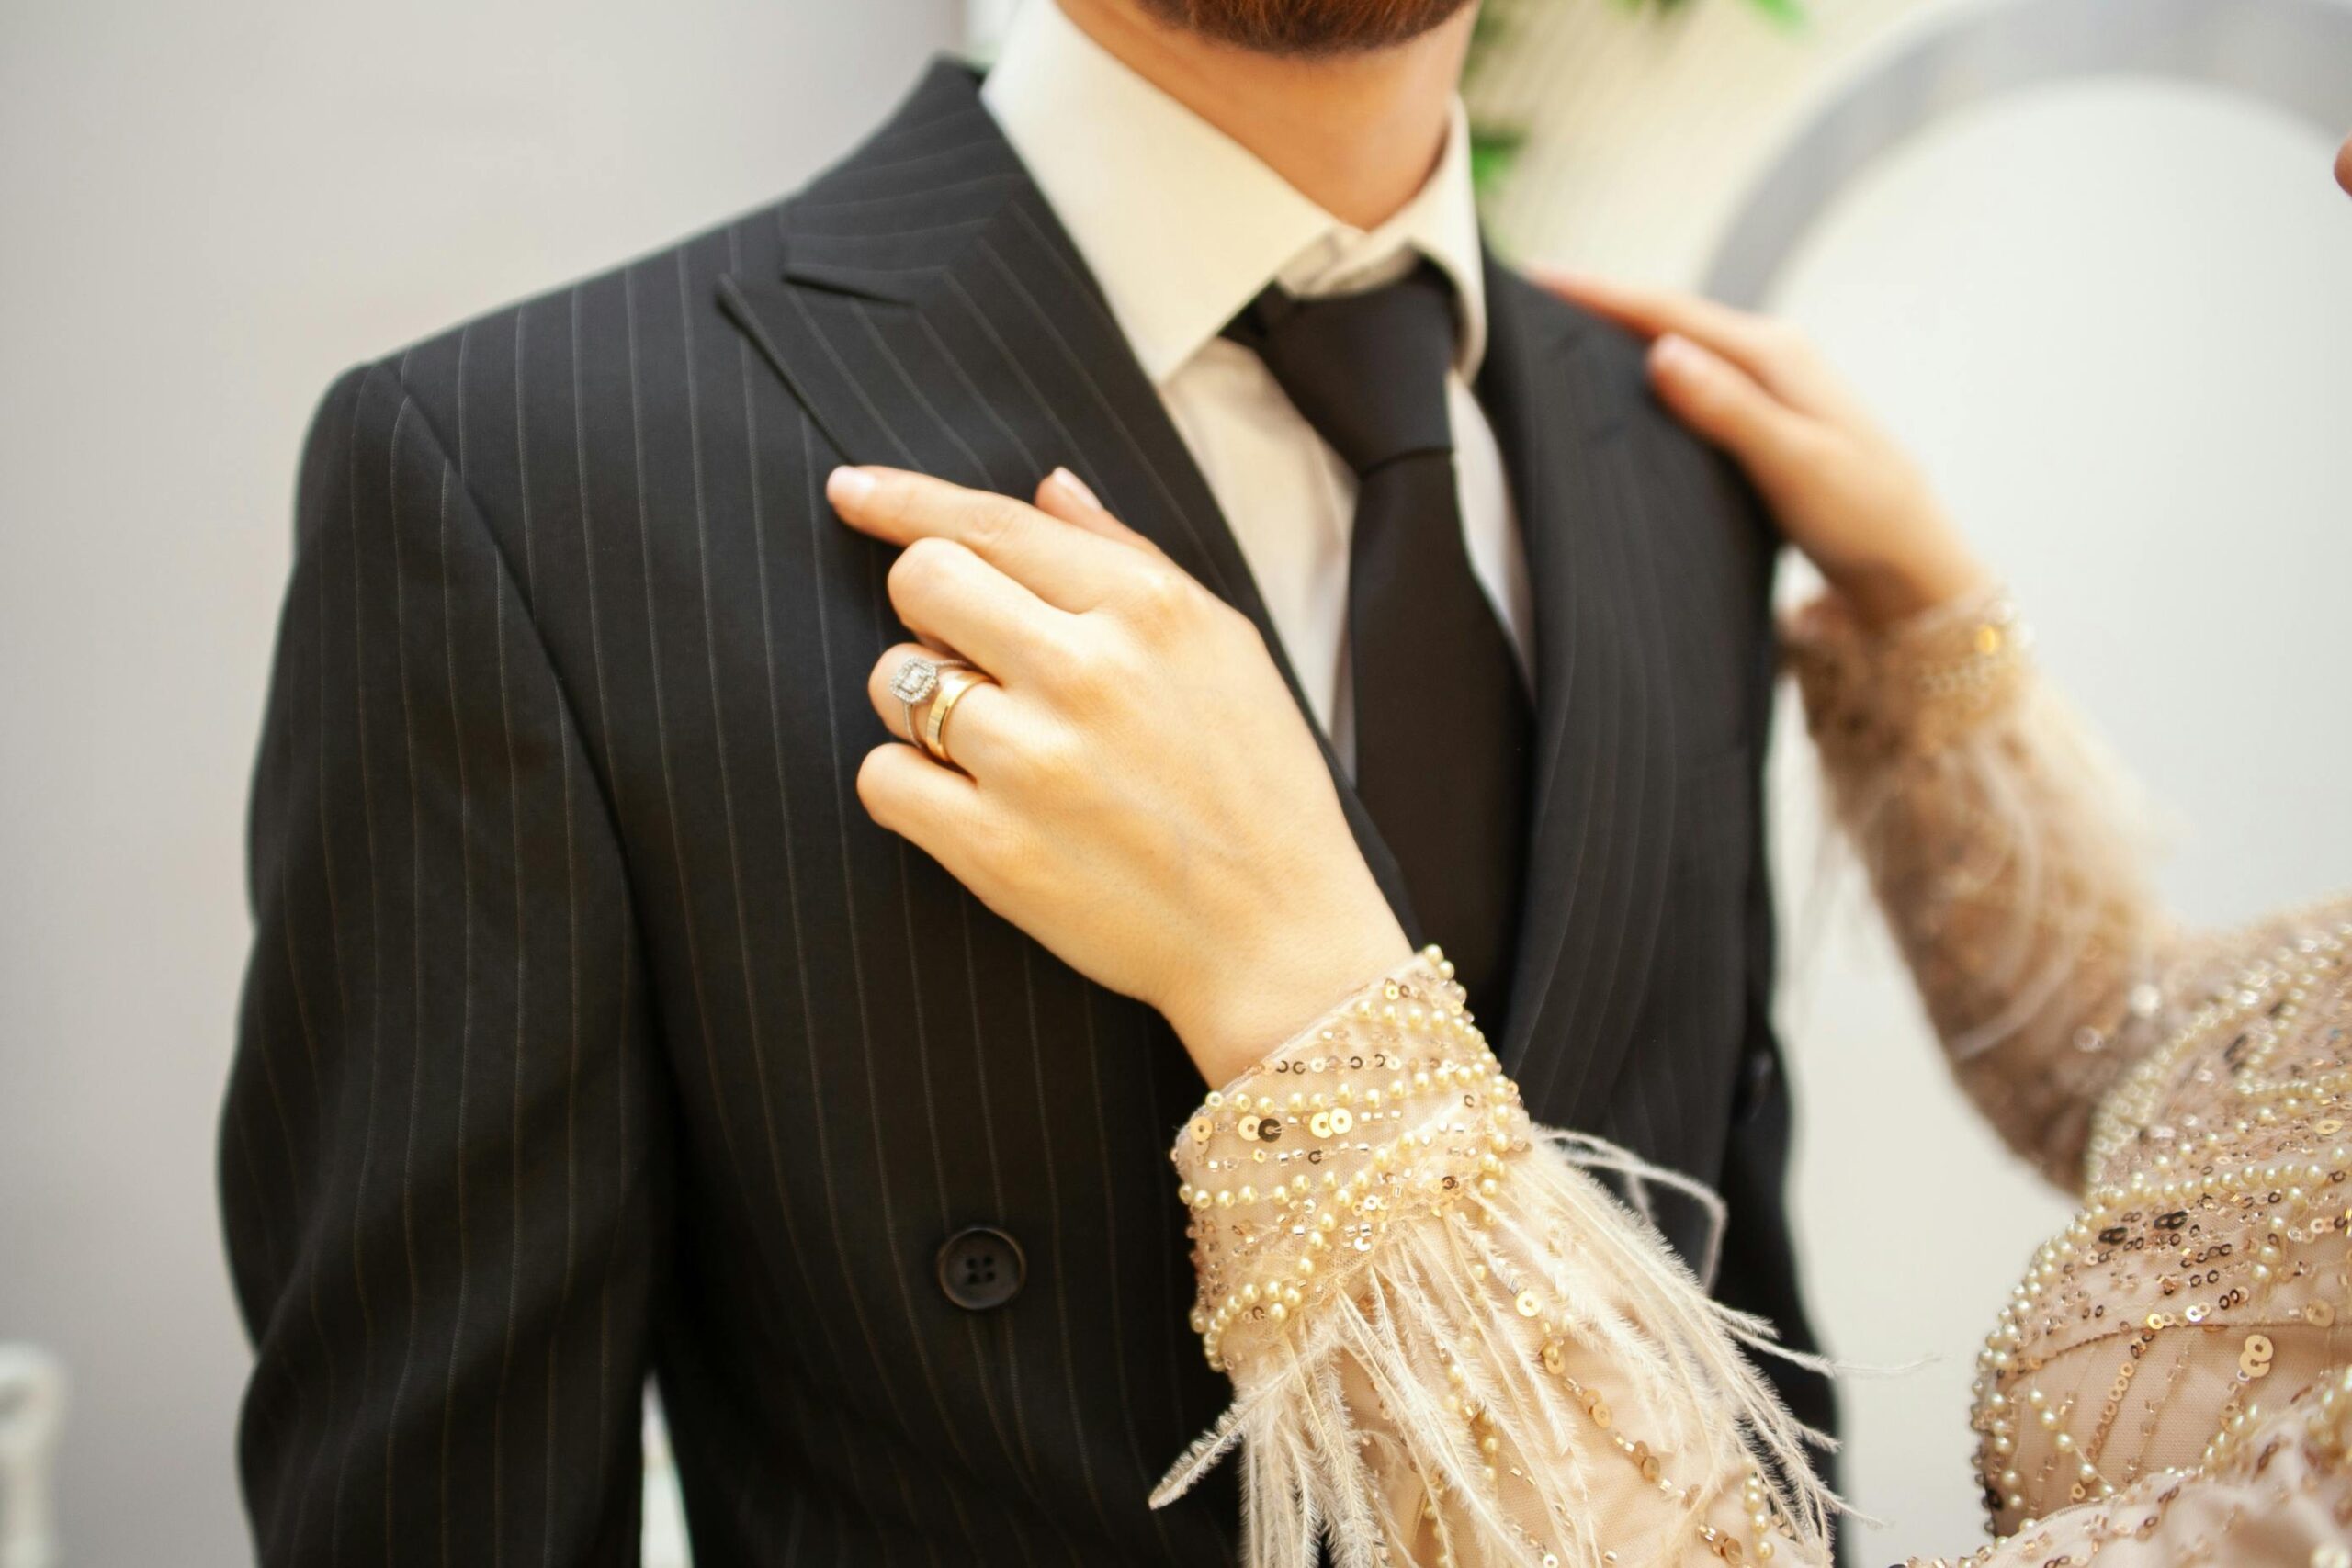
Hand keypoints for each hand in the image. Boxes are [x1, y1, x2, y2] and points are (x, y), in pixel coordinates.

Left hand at [829, 463, 1411, 1088]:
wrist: (1282, 938)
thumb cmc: (1258, 787)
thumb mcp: (1224, 645)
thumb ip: (1126, 556)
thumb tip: (1047, 487)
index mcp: (1147, 608)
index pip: (990, 523)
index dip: (903, 500)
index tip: (851, 491)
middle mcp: (1086, 670)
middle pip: (923, 581)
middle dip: (928, 609)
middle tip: (972, 657)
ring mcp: (1035, 762)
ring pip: (893, 681)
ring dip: (921, 707)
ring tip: (996, 748)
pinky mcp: (995, 851)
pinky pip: (882, 779)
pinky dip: (908, 789)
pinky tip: (970, 806)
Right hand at [1540, 270, 1993, 627]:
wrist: (1911, 562)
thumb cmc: (1862, 516)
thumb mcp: (1794, 462)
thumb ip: (1727, 408)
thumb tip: (1660, 351)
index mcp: (1773, 355)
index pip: (1667, 312)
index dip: (1599, 294)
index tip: (1537, 279)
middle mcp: (1772, 355)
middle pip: (1669, 317)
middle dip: (1601, 304)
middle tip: (1529, 299)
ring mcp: (1772, 384)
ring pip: (1681, 346)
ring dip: (1624, 336)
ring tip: (1561, 332)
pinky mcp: (1768, 415)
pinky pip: (1696, 378)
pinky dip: (1652, 371)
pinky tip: (1626, 386)